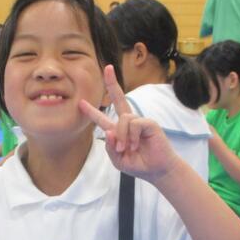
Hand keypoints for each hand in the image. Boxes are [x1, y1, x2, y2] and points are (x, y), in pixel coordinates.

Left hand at [79, 65, 179, 182]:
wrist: (157, 170)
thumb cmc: (140, 165)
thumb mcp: (119, 161)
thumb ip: (110, 148)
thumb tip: (108, 131)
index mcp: (119, 131)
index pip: (103, 119)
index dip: (92, 111)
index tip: (81, 103)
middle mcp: (129, 123)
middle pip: (119, 98)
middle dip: (112, 83)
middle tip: (107, 68)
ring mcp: (139, 121)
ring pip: (123, 119)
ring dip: (121, 135)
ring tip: (126, 148)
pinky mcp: (149, 123)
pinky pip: (134, 123)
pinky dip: (132, 136)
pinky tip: (137, 145)